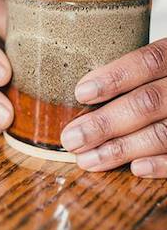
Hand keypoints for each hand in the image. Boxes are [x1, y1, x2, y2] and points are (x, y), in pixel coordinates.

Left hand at [61, 39, 166, 176]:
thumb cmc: (159, 80)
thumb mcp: (152, 67)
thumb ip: (127, 73)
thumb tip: (74, 92)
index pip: (148, 61)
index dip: (114, 76)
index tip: (80, 93)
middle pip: (148, 102)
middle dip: (105, 123)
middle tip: (71, 138)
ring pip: (164, 133)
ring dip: (122, 149)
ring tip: (87, 159)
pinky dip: (160, 164)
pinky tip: (134, 168)